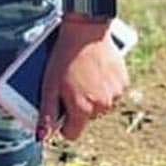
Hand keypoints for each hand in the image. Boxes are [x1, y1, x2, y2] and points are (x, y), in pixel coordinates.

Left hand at [38, 19, 128, 141]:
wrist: (86, 30)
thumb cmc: (64, 55)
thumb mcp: (49, 84)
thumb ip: (47, 112)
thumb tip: (41, 136)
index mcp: (82, 110)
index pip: (72, 134)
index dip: (63, 125)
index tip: (59, 112)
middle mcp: (102, 107)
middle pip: (87, 118)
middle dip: (78, 106)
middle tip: (69, 84)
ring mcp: (115, 95)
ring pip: (101, 104)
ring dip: (92, 95)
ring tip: (82, 74)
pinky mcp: (123, 82)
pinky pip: (112, 91)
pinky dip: (105, 85)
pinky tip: (94, 69)